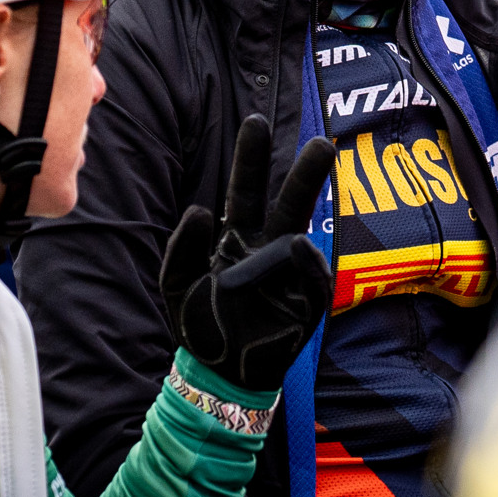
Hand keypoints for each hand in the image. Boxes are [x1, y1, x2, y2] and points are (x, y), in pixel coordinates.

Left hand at [160, 115, 335, 392]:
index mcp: (236, 237)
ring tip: (295, 214)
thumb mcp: (176, 283)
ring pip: (304, 232)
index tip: (256, 122)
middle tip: (322, 143)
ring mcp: (289, 275)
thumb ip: (183, 246)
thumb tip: (202, 209)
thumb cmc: (200, 323)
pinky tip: (298, 249)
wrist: (216, 374)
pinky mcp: (305, 304)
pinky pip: (311, 279)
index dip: (251, 158)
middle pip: (289, 202)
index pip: (247, 190)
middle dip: (304, 173)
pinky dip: (306, 266)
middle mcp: (267, 248)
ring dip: (306, 216)